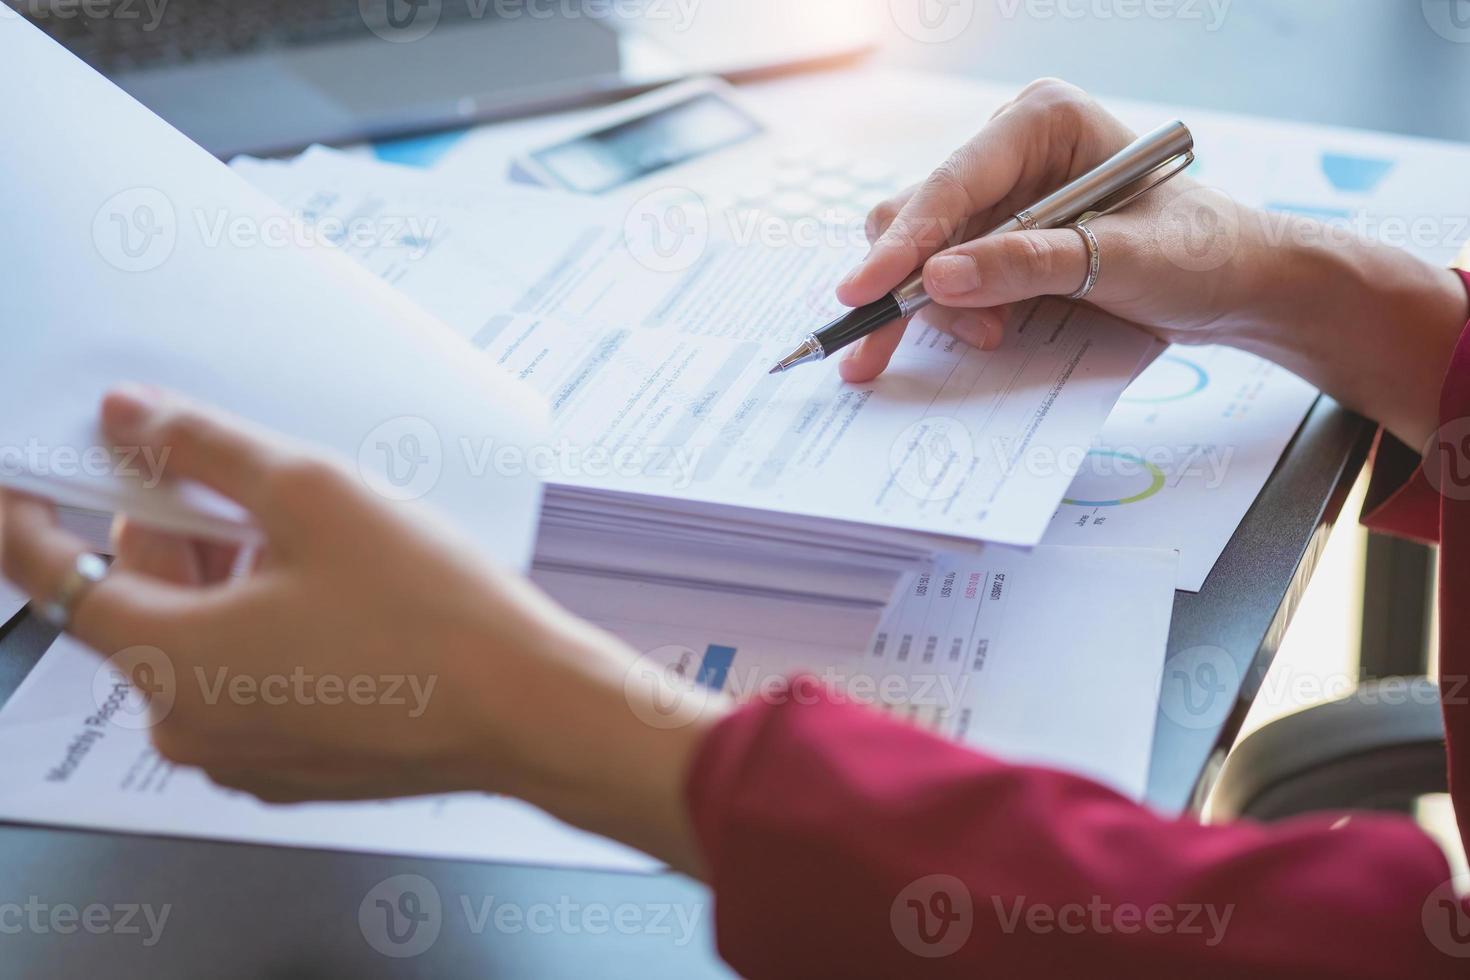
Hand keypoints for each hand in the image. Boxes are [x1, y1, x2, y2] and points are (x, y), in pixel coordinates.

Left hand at [0, 386, 724, 871]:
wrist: (528, 707)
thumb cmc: (433, 615)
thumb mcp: (313, 496)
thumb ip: (203, 448)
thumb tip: (131, 418)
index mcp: (172, 658)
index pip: (52, 576)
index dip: (32, 516)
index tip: (30, 479)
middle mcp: (188, 723)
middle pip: (139, 602)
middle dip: (178, 535)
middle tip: (249, 491)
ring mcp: (240, 755)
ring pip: (196, 642)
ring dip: (231, 582)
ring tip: (320, 550)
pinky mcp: (289, 765)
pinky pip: (245, 684)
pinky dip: (267, 633)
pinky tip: (339, 604)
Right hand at [836, 78, 1265, 383]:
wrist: (1239, 287)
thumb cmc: (1201, 254)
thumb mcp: (1120, 260)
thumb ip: (1028, 265)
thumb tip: (939, 278)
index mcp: (1044, 122)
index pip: (954, 183)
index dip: (903, 242)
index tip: (863, 291)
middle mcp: (1012, 152)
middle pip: (923, 216)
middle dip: (908, 284)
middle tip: (876, 350)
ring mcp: (1005, 197)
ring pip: (927, 252)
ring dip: (939, 307)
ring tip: (989, 340)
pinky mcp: (1004, 239)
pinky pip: (951, 276)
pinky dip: (955, 312)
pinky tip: (986, 336)